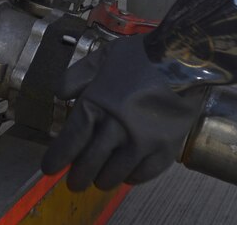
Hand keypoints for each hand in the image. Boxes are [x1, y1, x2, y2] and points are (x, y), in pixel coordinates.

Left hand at [40, 34, 206, 190]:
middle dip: (76, 177)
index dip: (56, 159)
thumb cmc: (142, 56)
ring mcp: (142, 142)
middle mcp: (116, 128)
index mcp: (96, 104)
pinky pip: (140, 176)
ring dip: (102, 179)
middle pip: (87, 165)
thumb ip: (78, 75)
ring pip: (112, 176)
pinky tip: (126, 172)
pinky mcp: (164, 150)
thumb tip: (60, 96)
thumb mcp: (104, 55)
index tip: (50, 168)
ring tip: (100, 178)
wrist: (186, 59)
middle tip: (75, 181)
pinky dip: (130, 177)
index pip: (69, 142)